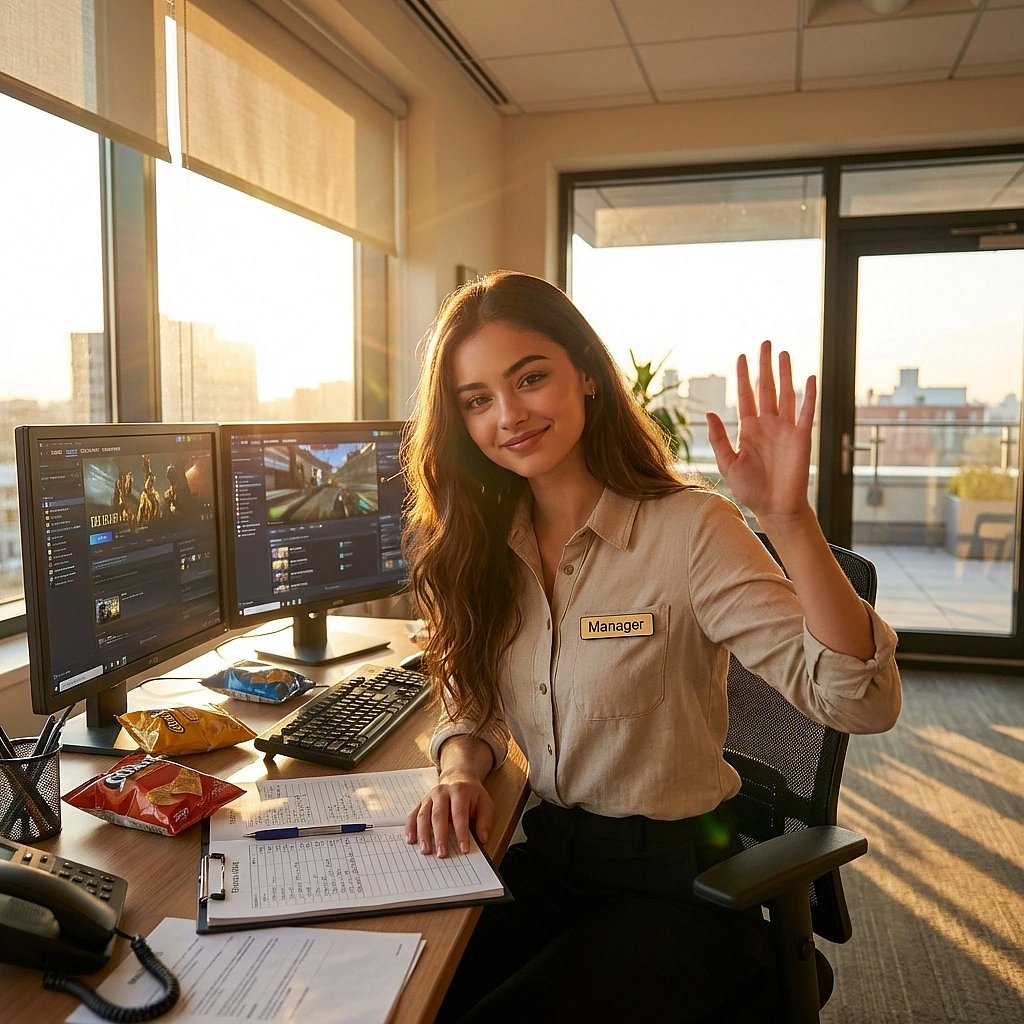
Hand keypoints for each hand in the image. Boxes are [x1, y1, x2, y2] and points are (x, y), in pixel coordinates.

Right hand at [406, 776, 493, 858]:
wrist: (458, 778)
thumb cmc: (471, 795)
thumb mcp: (485, 803)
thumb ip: (485, 820)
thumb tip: (483, 838)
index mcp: (459, 791)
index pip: (459, 814)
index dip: (461, 832)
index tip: (463, 849)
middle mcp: (442, 792)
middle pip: (439, 815)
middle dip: (440, 836)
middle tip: (442, 854)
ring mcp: (429, 797)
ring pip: (423, 815)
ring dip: (423, 834)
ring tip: (426, 850)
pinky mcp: (421, 802)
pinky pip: (413, 815)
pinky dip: (410, 828)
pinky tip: (411, 840)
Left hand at [706, 340, 816, 522]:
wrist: (774, 507)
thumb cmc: (750, 489)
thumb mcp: (728, 464)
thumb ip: (719, 439)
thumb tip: (709, 413)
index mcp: (748, 429)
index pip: (745, 396)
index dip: (743, 376)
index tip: (741, 356)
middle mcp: (767, 424)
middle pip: (766, 388)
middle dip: (764, 366)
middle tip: (764, 343)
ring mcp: (785, 429)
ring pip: (786, 394)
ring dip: (785, 373)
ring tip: (783, 353)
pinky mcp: (802, 437)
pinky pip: (806, 411)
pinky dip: (809, 395)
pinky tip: (809, 378)